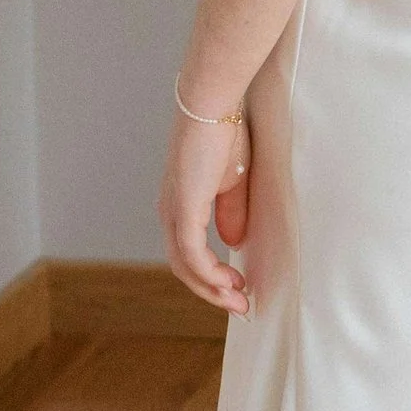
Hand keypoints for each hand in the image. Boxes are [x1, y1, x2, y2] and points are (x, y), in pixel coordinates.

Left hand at [160, 103, 252, 315]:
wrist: (212, 104)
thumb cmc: (224, 132)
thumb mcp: (234, 180)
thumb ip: (232, 212)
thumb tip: (234, 242)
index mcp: (180, 205)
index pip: (189, 253)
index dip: (212, 275)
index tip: (238, 288)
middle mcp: (170, 212)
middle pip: (184, 268)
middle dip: (212, 291)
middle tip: (240, 305)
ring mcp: (174, 211)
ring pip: (185, 267)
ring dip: (212, 288)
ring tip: (239, 300)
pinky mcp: (183, 208)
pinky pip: (192, 254)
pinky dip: (209, 273)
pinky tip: (228, 281)